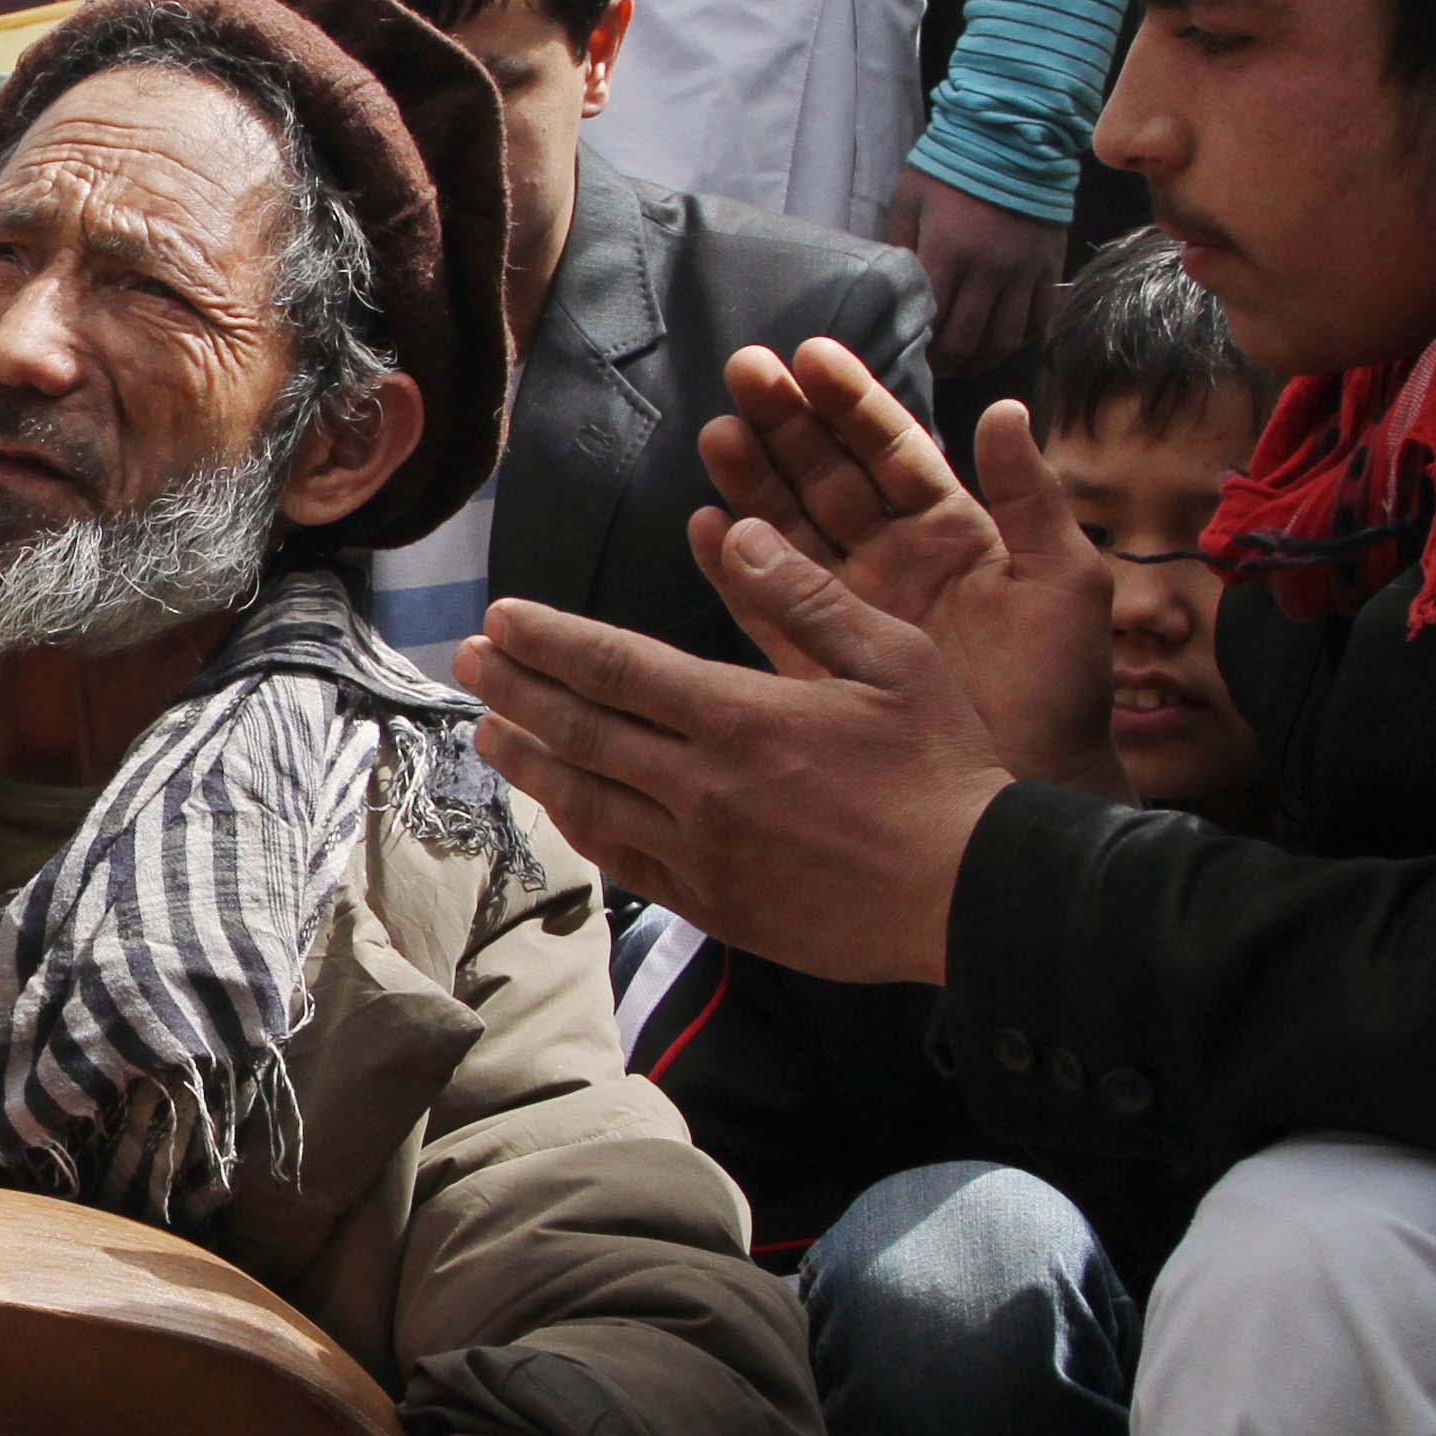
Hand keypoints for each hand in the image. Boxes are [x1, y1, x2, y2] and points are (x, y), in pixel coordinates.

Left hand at [460, 521, 1021, 984]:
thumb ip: (805, 595)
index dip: (549, 641)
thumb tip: (736, 532)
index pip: (615, 667)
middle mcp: (701, 785)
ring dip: (531, 762)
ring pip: (589, 801)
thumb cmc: (941, 767)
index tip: (500, 619)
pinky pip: (625, 862)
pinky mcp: (713, 904)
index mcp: (739, 716)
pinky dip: (581, 829)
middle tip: (467, 662)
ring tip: (487, 732)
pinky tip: (558, 808)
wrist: (968, 893)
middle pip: (583, 731)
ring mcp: (701, 852)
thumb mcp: (891, 658)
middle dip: (516, 692)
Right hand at [695, 341, 1118, 791]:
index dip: (853, 402)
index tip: (811, 355)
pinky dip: (733, 568)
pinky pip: (765, 605)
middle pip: (828, 477)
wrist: (1036, 786)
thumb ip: (1034, 498)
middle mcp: (893, 559)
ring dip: (752, 481)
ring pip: (789, 528)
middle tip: (745, 373)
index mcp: (953, 531)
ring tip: (717, 435)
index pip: (893, 450)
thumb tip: (1006, 410)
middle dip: (787, 424)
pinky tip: (705, 527)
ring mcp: (850, 608)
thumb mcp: (1064, 581)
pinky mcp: (818, 660)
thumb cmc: (1061, 688)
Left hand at [887, 169, 1061, 377]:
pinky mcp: (1051, 265)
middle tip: (930, 372)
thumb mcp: (910, 199)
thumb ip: (899, 247)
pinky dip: (1020, 339)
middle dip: (945, 364)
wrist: (1014, 132)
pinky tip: (1000, 342)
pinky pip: (1040, 318)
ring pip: (1005, 338)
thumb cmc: (950, 164)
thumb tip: (889, 293)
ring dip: (981, 360)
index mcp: (949, 251)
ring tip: (963, 365)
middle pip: (966, 339)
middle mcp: (990, 269)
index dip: (916, 348)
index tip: (904, 357)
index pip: (930, 320)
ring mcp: (1025, 270)